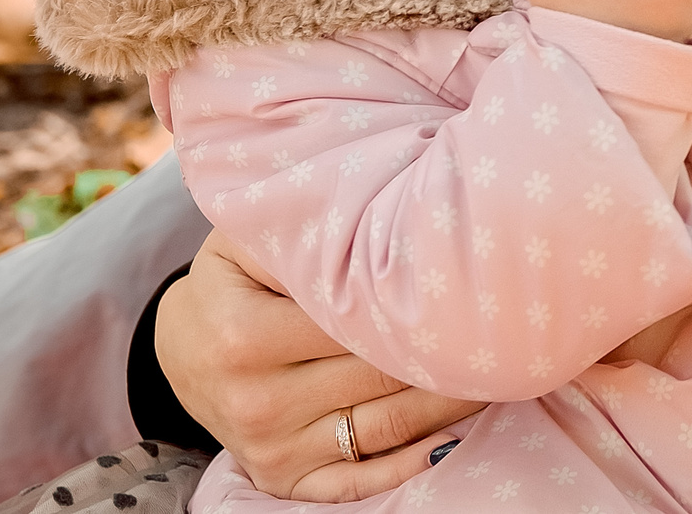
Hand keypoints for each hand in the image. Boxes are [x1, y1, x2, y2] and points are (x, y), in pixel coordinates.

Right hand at [156, 232, 480, 501]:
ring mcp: (270, 448)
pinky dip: (413, 460)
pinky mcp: (284, 479)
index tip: (477, 279)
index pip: (356, 320)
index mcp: (243, 337)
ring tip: (502, 366)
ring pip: (389, 426)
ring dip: (454, 399)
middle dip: (451, 348)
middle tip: (510, 321)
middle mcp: (255, 402)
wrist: (181, 346)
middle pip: (383, 374)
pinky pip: (360, 479)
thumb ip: (307, 230)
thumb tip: (387, 211)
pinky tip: (459, 433)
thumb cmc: (233, 279)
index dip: (421, 298)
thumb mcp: (250, 242)